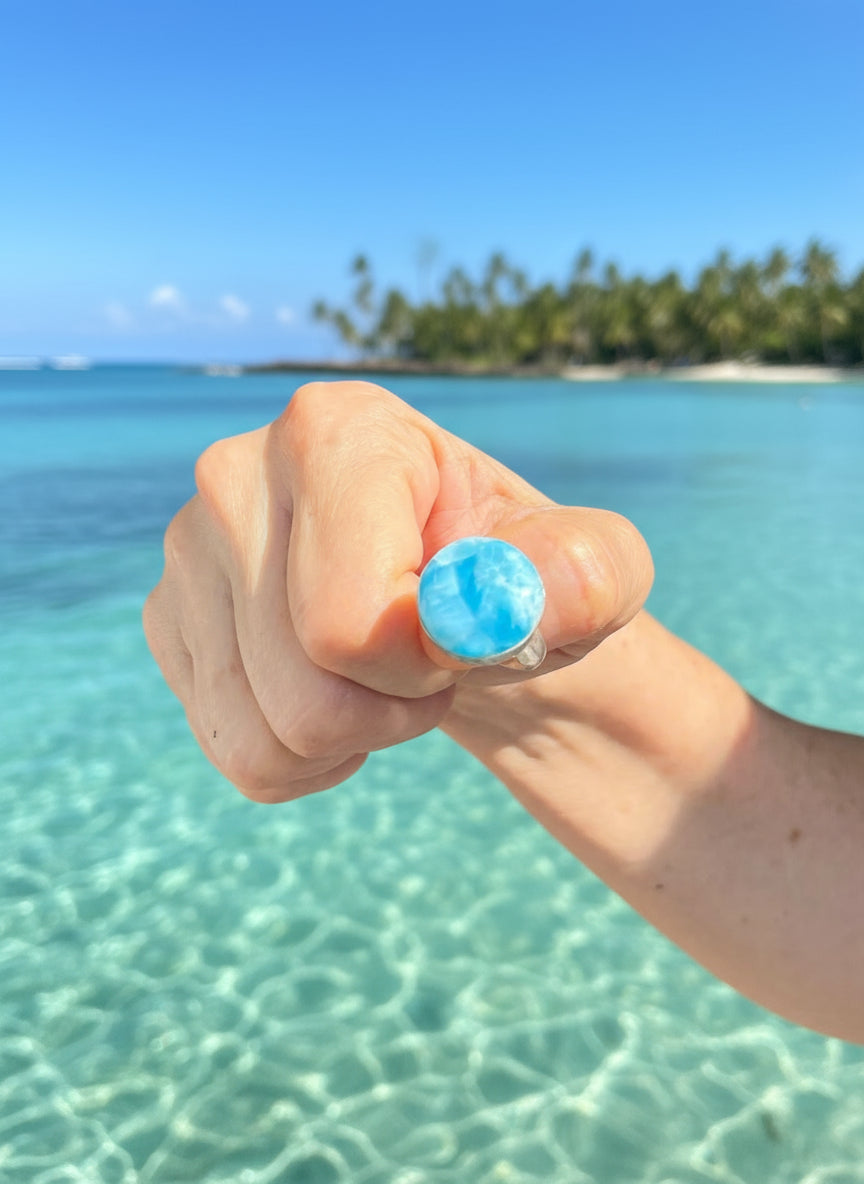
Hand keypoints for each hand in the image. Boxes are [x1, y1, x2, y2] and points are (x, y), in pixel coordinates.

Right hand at [143, 381, 652, 802]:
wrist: (461, 611)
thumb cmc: (523, 580)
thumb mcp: (590, 573)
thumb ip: (582, 574)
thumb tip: (510, 600)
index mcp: (333, 430)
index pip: (350, 617)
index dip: (422, 664)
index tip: (459, 637)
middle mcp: (236, 475)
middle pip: (305, 692)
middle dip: (391, 710)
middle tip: (431, 666)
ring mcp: (189, 553)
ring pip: (264, 738)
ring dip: (352, 738)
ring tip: (386, 678)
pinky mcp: (169, 620)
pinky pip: (236, 753)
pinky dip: (305, 759)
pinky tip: (337, 696)